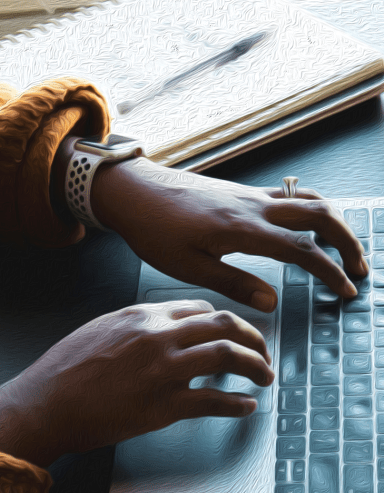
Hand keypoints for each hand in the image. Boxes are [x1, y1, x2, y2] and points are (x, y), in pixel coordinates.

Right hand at [0, 300, 273, 466]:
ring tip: (265, 376)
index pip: (200, 308)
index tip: (232, 332)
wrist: (47, 401)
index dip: (224, 320)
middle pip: (224, 325)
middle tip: (262, 351)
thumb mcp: (101, 329)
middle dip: (253, 337)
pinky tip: (245, 407)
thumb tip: (162, 329)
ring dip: (256, 365)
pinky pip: (214, 401)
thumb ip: (135, 325)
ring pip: (228, 355)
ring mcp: (164, 369)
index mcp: (142, 315)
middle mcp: (158, 335)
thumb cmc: (66, 367)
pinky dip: (237, 405)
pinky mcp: (164, 405)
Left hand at [91, 157, 367, 311]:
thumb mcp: (188, 267)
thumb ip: (233, 283)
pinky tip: (302, 225)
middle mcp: (253, 206)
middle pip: (320, 214)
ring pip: (306, 199)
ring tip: (340, 246)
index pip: (303, 250)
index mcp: (243, 229)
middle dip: (347, 240)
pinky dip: (308, 209)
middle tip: (358, 268)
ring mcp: (247, 193)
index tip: (345, 291)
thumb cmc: (154, 229)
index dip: (330, 272)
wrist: (133, 191)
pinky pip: (286, 194)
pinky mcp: (238, 190)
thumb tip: (272, 302)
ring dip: (332, 221)